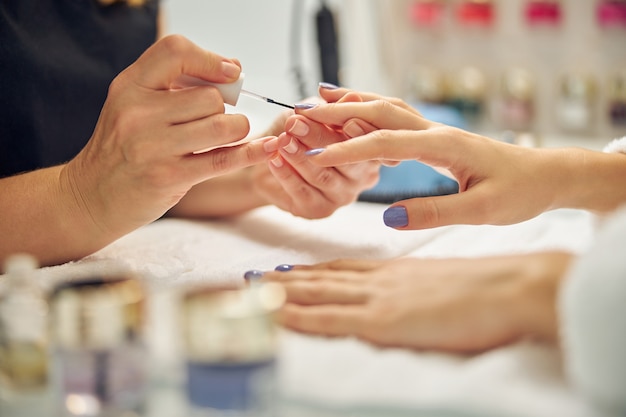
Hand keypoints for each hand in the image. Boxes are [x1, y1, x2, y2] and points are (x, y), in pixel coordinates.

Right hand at [62, 35, 271, 239]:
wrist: (91, 195)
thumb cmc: (121, 147)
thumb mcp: (132, 105)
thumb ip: (173, 84)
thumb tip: (232, 67)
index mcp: (130, 87)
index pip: (175, 52)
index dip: (211, 60)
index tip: (230, 73)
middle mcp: (138, 113)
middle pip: (209, 96)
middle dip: (225, 108)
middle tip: (217, 120)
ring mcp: (153, 146)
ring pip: (221, 126)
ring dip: (235, 130)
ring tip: (226, 136)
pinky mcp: (169, 177)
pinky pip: (223, 160)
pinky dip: (250, 153)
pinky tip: (265, 149)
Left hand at [246, 89, 379, 218]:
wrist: (267, 161)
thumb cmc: (297, 134)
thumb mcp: (313, 115)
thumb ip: (332, 110)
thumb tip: (353, 97)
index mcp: (368, 151)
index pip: (366, 139)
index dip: (351, 126)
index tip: (333, 112)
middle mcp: (361, 177)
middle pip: (344, 159)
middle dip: (317, 138)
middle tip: (296, 123)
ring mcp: (342, 196)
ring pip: (323, 176)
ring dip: (300, 157)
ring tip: (282, 140)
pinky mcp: (320, 210)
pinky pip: (303, 192)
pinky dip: (287, 175)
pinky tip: (274, 160)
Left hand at [262, 252, 571, 352]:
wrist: (512, 287)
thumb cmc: (490, 286)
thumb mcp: (446, 282)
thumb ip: (420, 288)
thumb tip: (410, 298)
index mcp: (396, 271)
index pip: (342, 269)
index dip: (311, 270)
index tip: (286, 270)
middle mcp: (380, 280)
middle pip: (321, 278)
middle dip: (284, 279)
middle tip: (251, 277)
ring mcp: (378, 299)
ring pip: (317, 293)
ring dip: (280, 293)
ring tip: (250, 290)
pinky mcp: (383, 320)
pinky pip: (329, 319)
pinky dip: (298, 317)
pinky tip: (276, 316)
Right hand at [294, 94, 574, 228]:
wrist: (546, 176)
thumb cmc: (519, 192)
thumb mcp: (482, 210)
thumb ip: (435, 212)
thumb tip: (389, 216)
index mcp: (442, 146)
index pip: (383, 142)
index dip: (346, 150)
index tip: (314, 157)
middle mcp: (435, 131)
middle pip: (379, 112)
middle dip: (338, 113)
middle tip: (302, 114)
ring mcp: (435, 132)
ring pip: (387, 109)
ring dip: (352, 103)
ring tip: (320, 100)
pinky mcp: (437, 139)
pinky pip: (397, 119)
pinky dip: (370, 112)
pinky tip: (358, 117)